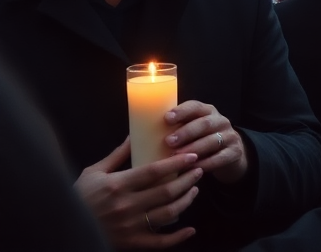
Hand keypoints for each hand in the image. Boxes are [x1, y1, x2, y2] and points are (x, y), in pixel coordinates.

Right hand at [74, 138, 202, 249]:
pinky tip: (190, 229)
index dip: (176, 163)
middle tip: (198, 170)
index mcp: (117, 185)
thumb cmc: (79, 197)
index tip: (192, 156)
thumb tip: (134, 135)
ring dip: (186, 201)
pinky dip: (177, 237)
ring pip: (168, 213)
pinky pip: (159, 242)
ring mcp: (130, 226)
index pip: (154, 171)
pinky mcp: (131, 242)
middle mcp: (126, 206)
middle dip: (187, 180)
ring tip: (194, 190)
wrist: (66, 227)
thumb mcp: (94, 173)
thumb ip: (117, 156)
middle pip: (166, 191)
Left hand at [165, 101, 247, 183]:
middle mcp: (220, 121)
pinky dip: (205, 163)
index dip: (181, 111)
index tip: (166, 118)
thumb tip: (138, 137)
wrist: (230, 154)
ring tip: (178, 157)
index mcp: (207, 112)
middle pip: (204, 123)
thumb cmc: (200, 141)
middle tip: (169, 141)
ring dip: (194, 148)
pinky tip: (192, 168)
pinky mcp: (234, 152)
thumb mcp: (190, 132)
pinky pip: (220, 157)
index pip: (195, 106)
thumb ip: (174, 130)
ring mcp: (229, 136)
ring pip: (212, 140)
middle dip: (186, 132)